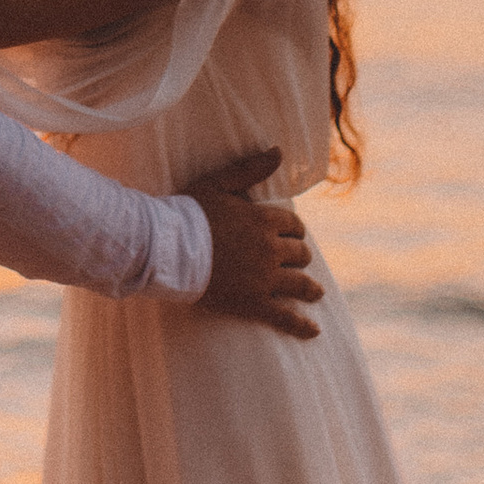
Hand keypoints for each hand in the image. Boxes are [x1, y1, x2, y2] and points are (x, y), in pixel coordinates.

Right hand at [188, 149, 322, 338]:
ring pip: (300, 284)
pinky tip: (313, 331)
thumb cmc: (189, 212)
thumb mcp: (219, 183)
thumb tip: (279, 151)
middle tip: (297, 263)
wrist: (168, 248)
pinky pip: (285, 317)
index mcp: (264, 220)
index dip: (294, 231)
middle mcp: (271, 249)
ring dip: (310, 289)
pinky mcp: (253, 303)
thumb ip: (250, 169)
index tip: (292, 236)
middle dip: (300, 257)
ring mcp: (265, 279)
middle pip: (300, 254)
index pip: (294, 226)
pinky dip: (301, 326)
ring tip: (315, 293)